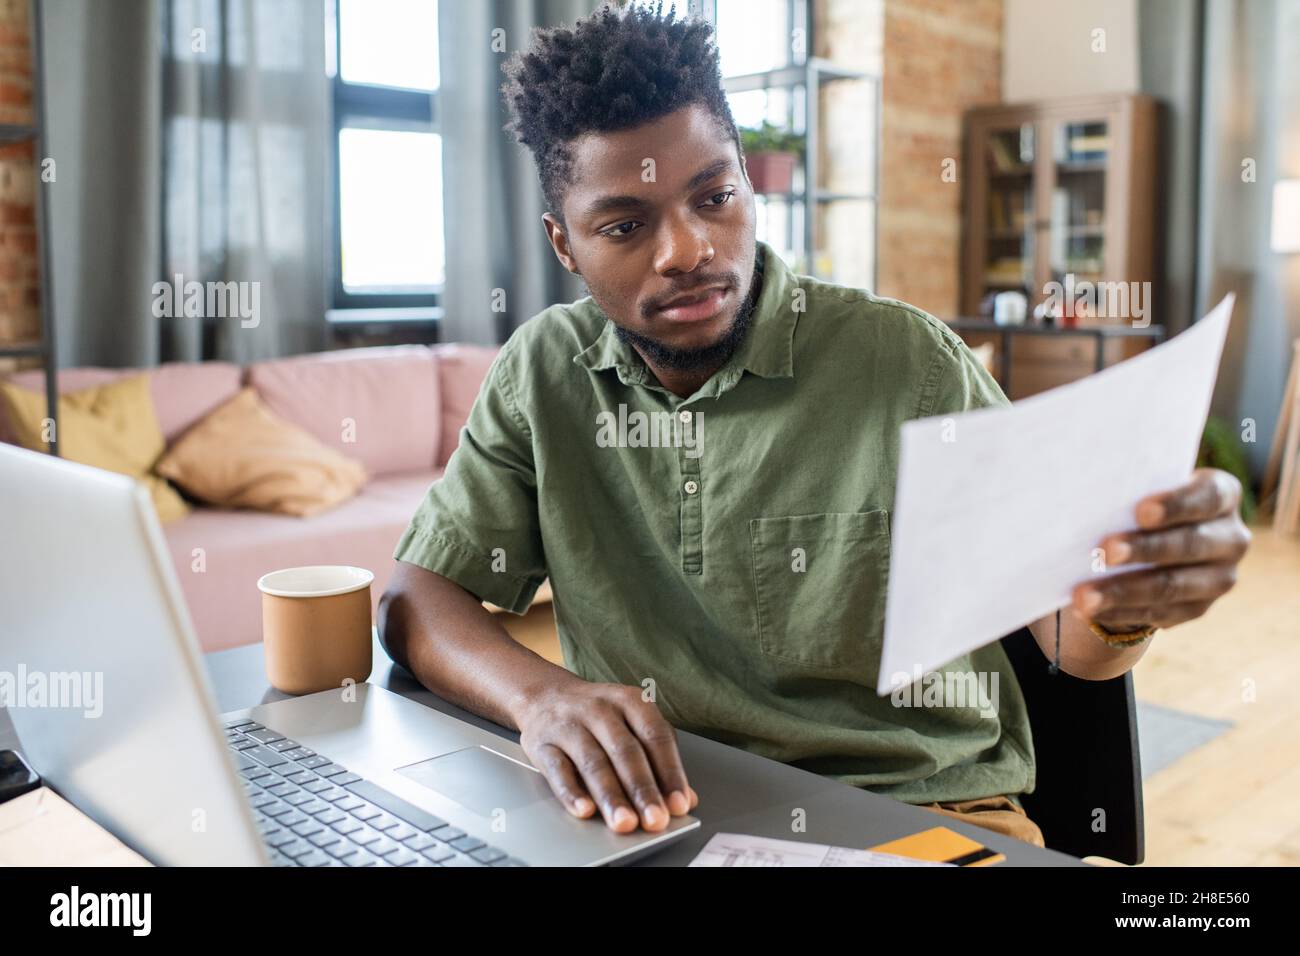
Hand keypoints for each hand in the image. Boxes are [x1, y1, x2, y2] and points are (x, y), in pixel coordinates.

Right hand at [514, 678, 697, 832]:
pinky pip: (557, 769)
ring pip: (593, 762)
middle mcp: (600, 709)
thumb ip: (658, 758)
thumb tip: (686, 799)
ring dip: (611, 796)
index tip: (679, 804)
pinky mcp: (542, 743)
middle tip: (655, 820)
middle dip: (642, 789)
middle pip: (625, 751)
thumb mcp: (633, 724)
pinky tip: (585, 810)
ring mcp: (569, 724)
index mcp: (631, 701)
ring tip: (624, 822)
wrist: (544, 695)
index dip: (670, 772)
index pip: (656, 737)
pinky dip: (571, 792)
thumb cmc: (598, 716)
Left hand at [1073, 468, 1249, 631]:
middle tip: (1104, 552)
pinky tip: (1092, 610)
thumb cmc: (1141, 503)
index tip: (1140, 512)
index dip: (1176, 505)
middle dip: (1144, 549)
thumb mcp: (1144, 489)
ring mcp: (1219, 577)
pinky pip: (1159, 613)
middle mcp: (1231, 537)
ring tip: (1084, 596)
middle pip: (1189, 544)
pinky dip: (1121, 612)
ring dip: (1124, 591)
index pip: (1209, 496)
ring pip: (1172, 586)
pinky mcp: (1199, 608)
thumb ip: (1130, 490)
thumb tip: (1088, 497)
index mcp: (1223, 494)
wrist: (1154, 542)